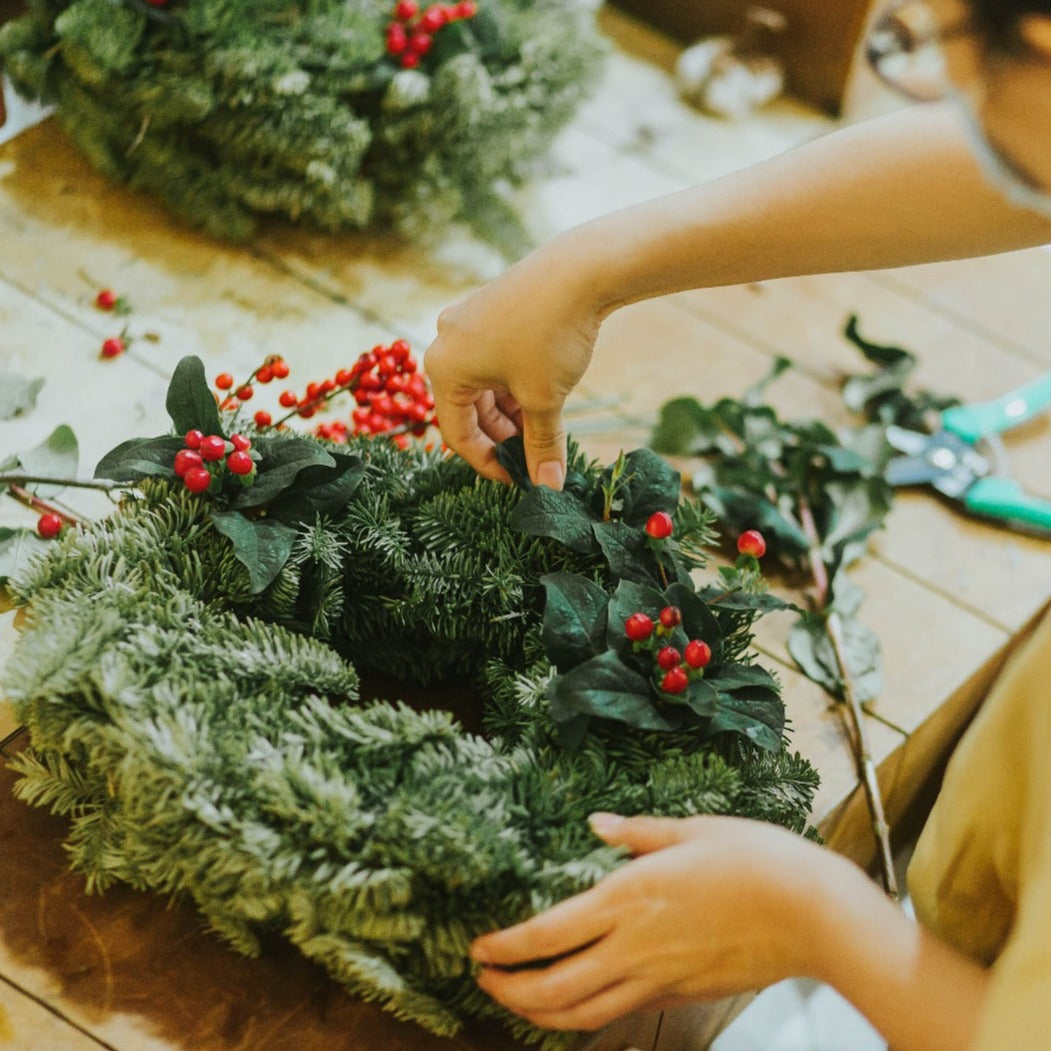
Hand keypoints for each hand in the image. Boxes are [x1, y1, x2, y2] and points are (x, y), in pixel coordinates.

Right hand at [424, 242, 602, 488]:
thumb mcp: (544, 400)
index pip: (457, 434)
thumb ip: (542, 446)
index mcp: (443, 369)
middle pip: (468, 409)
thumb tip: (548, 486)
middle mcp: (446, 342)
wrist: (581, 269)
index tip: (517, 480)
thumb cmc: (551, 336)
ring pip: (483, 384)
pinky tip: (543, 395)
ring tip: (544, 428)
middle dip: (502, 436)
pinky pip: (493, 360)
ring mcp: (466, 321)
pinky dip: (514, 384)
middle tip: (534, 456)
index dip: (488, 464)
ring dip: (510, 412)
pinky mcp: (490, 308)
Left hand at [470, 812, 830, 1031]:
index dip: (505, 949)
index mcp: (629, 898)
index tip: (478, 949)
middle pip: (553, 989)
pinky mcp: (681, 994)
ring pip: (583, 1013)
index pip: (547, 934)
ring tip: (517, 1001)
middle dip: (509, 992)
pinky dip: (587, 1014)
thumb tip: (597, 824)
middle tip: (484, 981)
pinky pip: (621, 1012)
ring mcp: (658, 978)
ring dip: (541, 1013)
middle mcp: (634, 946)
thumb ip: (636, 833)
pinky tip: (580, 1000)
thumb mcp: (690, 829)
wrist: (812, 914)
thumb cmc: (755, 861)